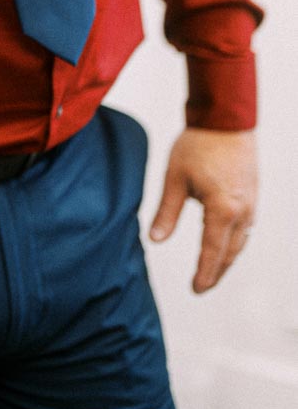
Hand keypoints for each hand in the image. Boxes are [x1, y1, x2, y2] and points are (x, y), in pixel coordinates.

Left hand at [149, 127, 257, 293]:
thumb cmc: (198, 144)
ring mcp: (251, 203)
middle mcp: (242, 212)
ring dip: (227, 258)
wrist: (225, 118)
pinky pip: (246, 227)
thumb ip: (167, 212)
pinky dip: (235, 240)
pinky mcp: (253, 194)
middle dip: (216, 272)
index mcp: (222, 210)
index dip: (204, 274)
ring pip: (241, 241)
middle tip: (202, 286)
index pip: (212, 252)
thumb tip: (156, 240)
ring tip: (213, 269)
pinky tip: (225, 241)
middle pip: (230, 252)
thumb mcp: (175, 178)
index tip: (196, 289)